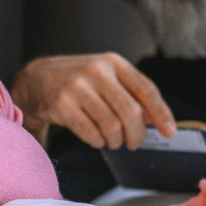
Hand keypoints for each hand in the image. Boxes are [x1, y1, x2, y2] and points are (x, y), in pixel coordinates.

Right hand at [9, 52, 175, 149]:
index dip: (161, 113)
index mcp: (112, 62)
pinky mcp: (61, 105)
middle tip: (134, 143)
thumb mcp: (106, 77)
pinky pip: (91, 134)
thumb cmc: (77, 81)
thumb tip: (157, 118)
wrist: (34, 78)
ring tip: (112, 140)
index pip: (146, 89)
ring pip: (111, 126)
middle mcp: (96, 71)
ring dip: (115, 140)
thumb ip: (131, 93)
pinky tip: (96, 139)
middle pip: (130, 112)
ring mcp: (77, 87)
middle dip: (136, 134)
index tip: (171, 131)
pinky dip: (98, 142)